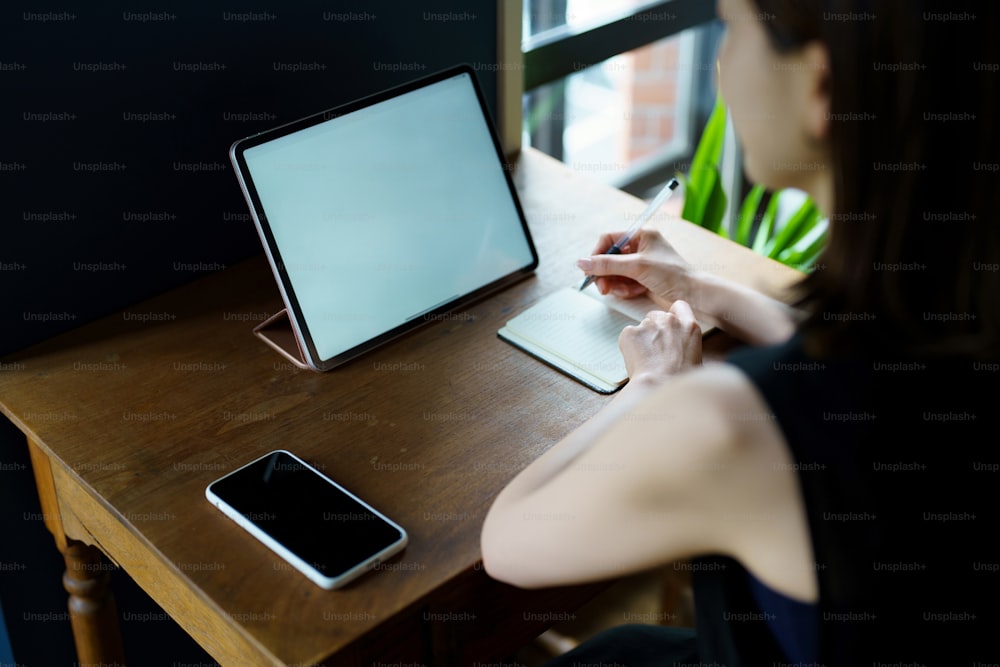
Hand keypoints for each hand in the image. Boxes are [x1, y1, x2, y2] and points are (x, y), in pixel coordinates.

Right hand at [576, 228, 693, 310]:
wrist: (694, 294)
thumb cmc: (673, 274)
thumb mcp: (637, 267)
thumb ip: (607, 264)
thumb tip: (583, 263)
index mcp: (641, 234)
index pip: (609, 239)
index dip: (597, 254)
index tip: (590, 270)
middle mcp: (640, 247)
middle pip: (610, 258)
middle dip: (606, 274)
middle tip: (603, 287)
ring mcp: (641, 263)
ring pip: (615, 272)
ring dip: (616, 283)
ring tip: (624, 291)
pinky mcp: (643, 278)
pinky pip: (624, 282)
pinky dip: (625, 289)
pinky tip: (634, 292)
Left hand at [618, 300, 701, 380]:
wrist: (659, 386)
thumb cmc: (678, 381)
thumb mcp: (695, 360)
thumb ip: (686, 346)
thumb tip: (679, 351)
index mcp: (689, 327)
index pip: (680, 307)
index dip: (673, 315)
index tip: (668, 326)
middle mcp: (669, 320)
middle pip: (657, 316)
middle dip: (654, 329)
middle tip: (654, 350)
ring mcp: (648, 324)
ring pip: (642, 326)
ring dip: (642, 339)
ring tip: (646, 360)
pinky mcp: (630, 332)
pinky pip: (628, 335)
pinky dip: (629, 346)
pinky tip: (636, 361)